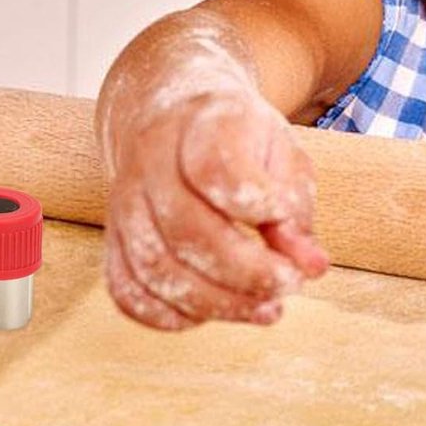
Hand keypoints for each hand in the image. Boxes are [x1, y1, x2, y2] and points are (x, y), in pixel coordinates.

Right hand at [103, 84, 328, 329]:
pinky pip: (127, 289)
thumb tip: (311, 267)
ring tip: (265, 309)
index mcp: (200, 124)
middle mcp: (152, 161)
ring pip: (154, 267)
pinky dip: (170, 315)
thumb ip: (295, 207)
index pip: (214, 169)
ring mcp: (125, 201)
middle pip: (186, 229)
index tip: (285, 216)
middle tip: (288, 284)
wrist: (174, 111)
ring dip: (215, 302)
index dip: (256, 204)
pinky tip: (212, 312)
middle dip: (245, 272)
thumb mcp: (280, 152)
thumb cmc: (237, 136)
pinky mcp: (113, 237)